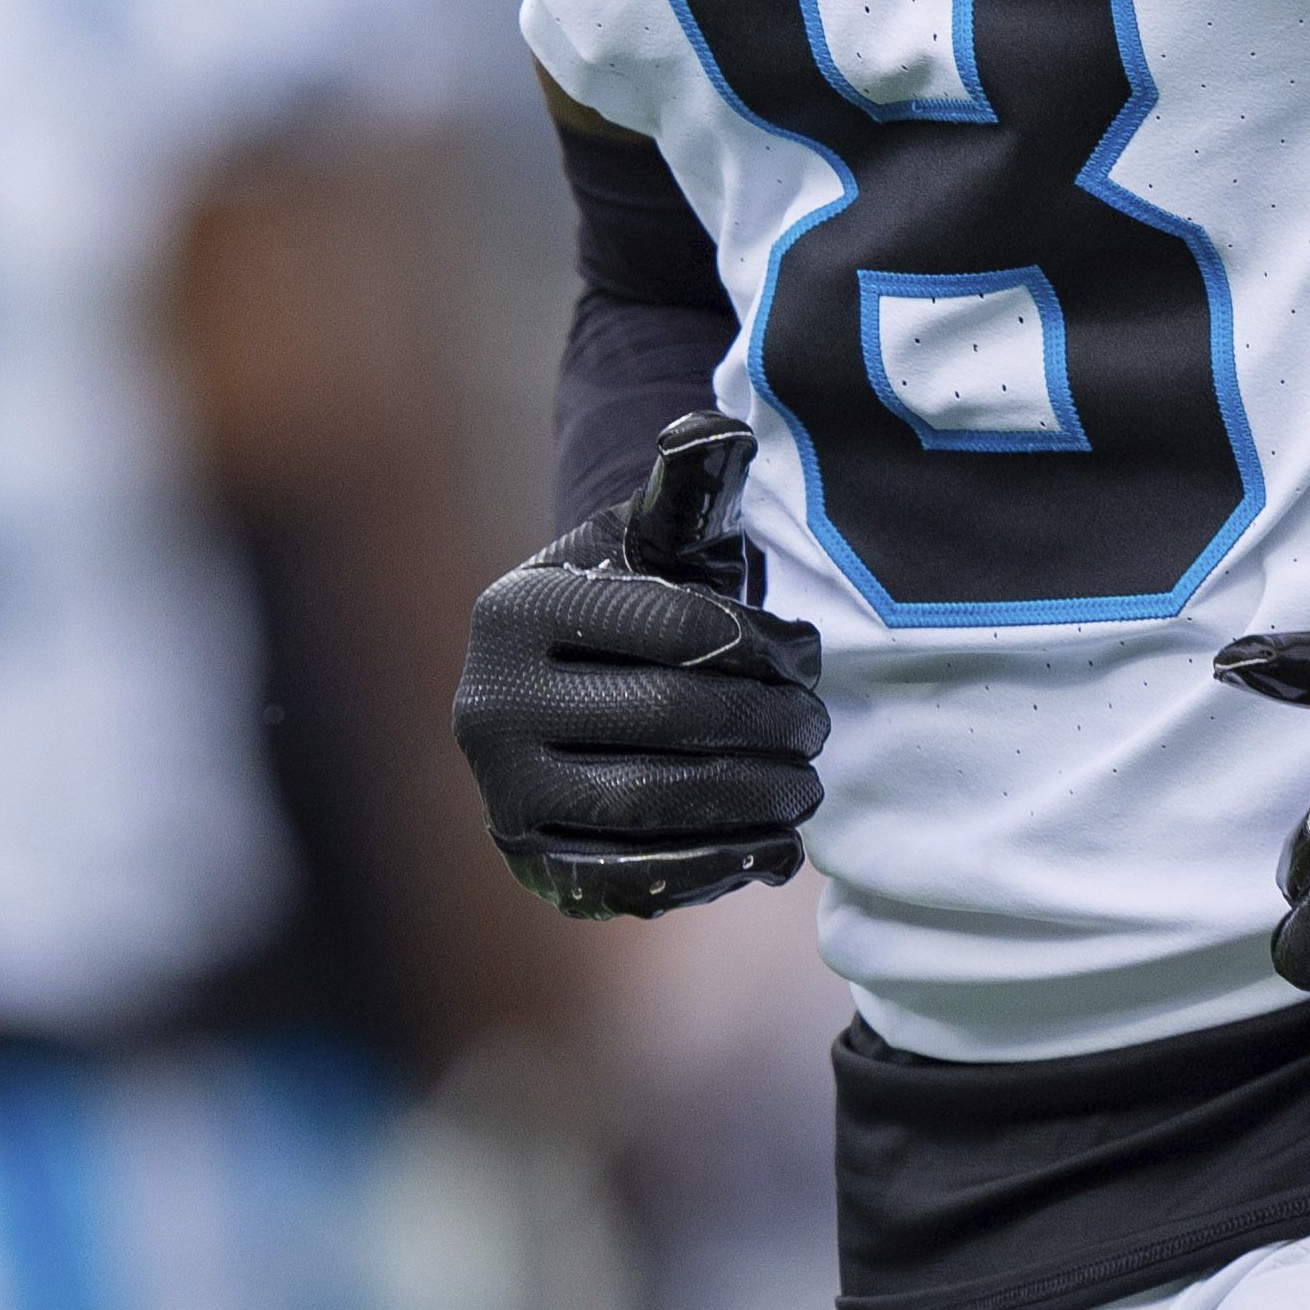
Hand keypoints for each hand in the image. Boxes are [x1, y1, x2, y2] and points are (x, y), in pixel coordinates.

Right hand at [451, 416, 823, 918]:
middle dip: (768, 723)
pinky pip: (631, 878)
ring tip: (808, 784)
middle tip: (820, 726)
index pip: (672, 628)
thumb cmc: (635, 603)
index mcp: (515, 609)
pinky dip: (715, 867)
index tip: (809, 657)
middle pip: (667, 717)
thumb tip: (719, 432)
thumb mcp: (656, 541)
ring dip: (754, 797)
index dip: (762, 646)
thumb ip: (690, 489)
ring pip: (653, 803)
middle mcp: (489, 702)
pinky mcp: (531, 861)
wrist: (574, 691)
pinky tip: (775, 848)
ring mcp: (503, 791)